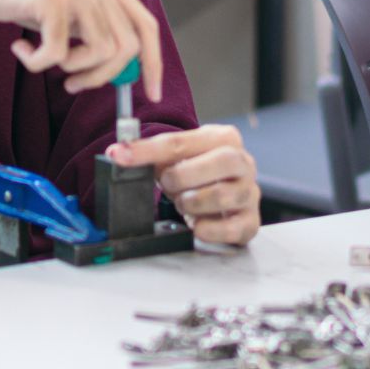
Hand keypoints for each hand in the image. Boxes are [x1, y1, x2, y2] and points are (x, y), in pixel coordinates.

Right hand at [0, 0, 161, 99]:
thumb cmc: (22, 0)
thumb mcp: (69, 12)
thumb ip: (97, 31)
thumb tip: (127, 74)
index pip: (146, 26)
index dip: (152, 63)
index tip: (149, 94)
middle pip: (126, 48)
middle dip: (101, 77)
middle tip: (72, 84)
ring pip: (99, 54)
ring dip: (71, 70)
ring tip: (44, 60)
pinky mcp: (52, 0)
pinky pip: (57, 56)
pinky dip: (36, 63)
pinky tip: (19, 48)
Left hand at [107, 125, 258, 246]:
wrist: (222, 199)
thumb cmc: (199, 175)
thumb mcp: (177, 159)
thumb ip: (151, 154)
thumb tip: (118, 153)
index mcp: (224, 139)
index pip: (183, 141)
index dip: (147, 150)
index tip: (121, 156)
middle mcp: (243, 163)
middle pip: (221, 161)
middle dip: (184, 176)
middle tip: (168, 185)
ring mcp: (250, 193)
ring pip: (224, 195)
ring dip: (193, 203)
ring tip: (183, 204)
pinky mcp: (250, 221)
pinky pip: (232, 227)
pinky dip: (209, 229)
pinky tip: (196, 226)